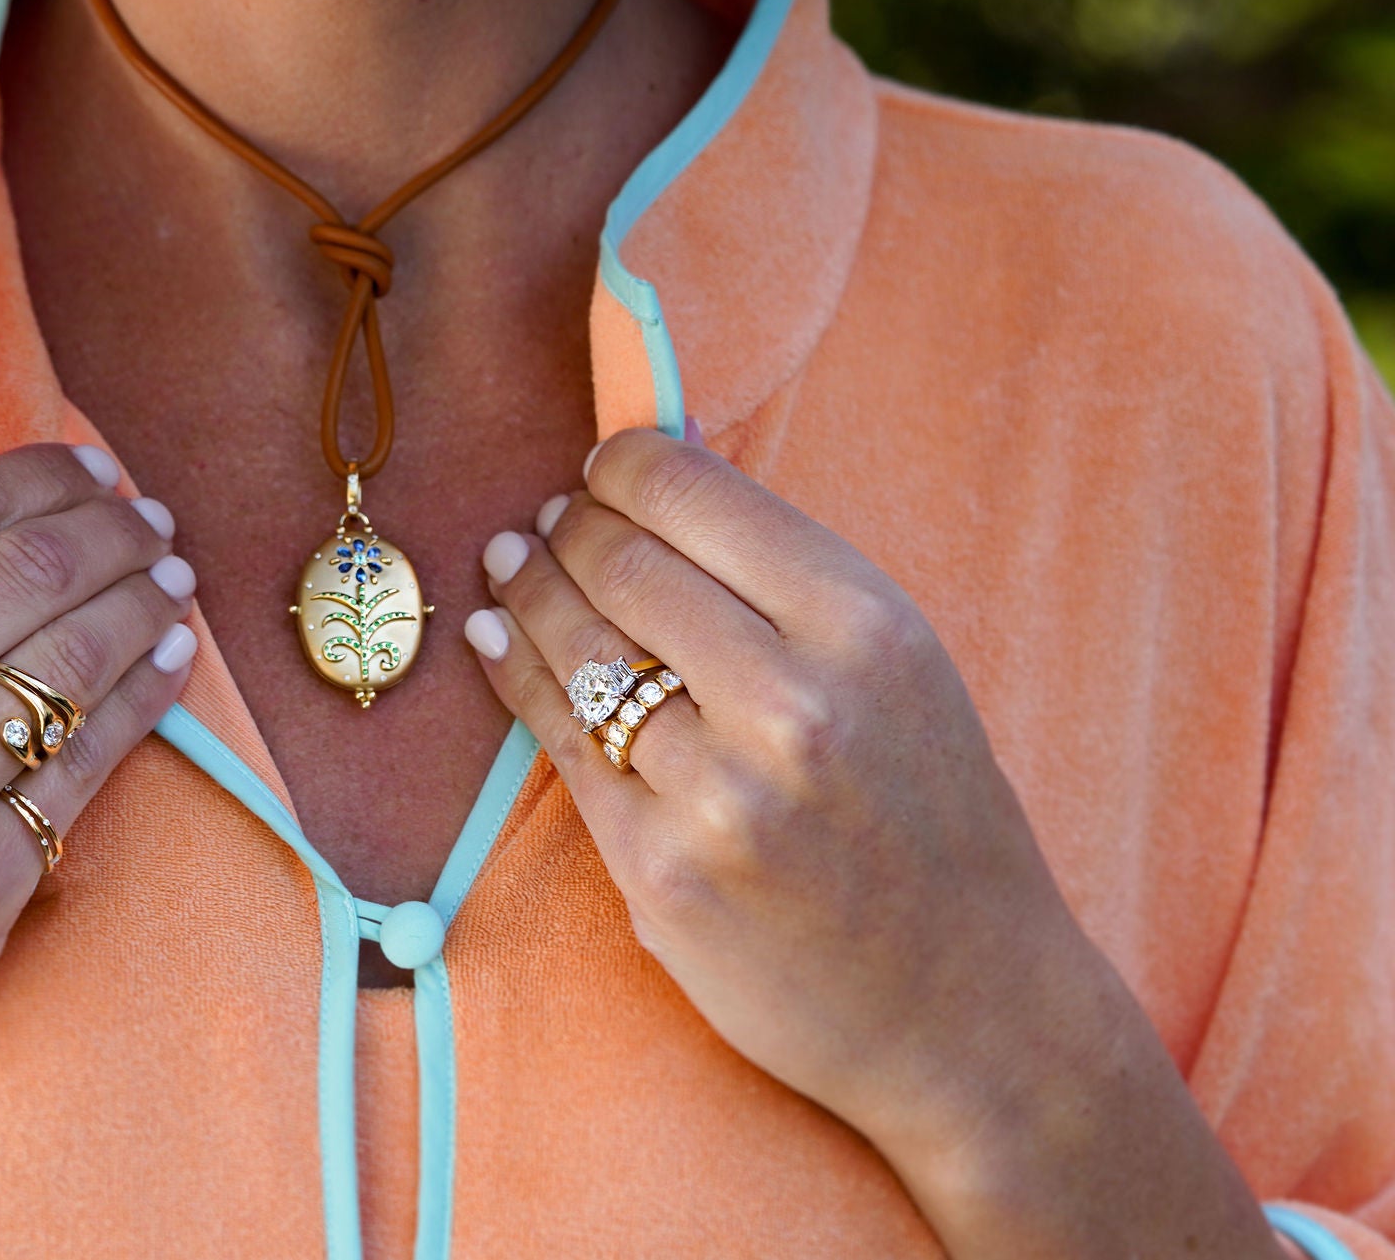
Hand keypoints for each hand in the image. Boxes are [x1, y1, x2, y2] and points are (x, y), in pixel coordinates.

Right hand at [0, 442, 199, 1257]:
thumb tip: (18, 511)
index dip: (51, 477)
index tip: (99, 471)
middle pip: (34, 569)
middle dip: (116, 532)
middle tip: (154, 522)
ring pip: (78, 658)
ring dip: (147, 602)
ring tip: (173, 581)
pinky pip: (91, 762)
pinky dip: (147, 697)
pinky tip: (170, 662)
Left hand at [462, 426, 1286, 1258]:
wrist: (966, 1006)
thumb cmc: (933, 819)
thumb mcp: (901, 666)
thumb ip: (788, 572)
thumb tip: (669, 456)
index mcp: (864, 628)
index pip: (693, 494)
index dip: (623, 464)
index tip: (603, 466)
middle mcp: (790, 704)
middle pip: (622, 561)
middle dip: (570, 526)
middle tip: (551, 520)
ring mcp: (716, 795)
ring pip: (576, 646)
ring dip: (526, 587)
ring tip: (511, 562)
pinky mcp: (657, 872)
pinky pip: (558, 742)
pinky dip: (514, 672)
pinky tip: (496, 638)